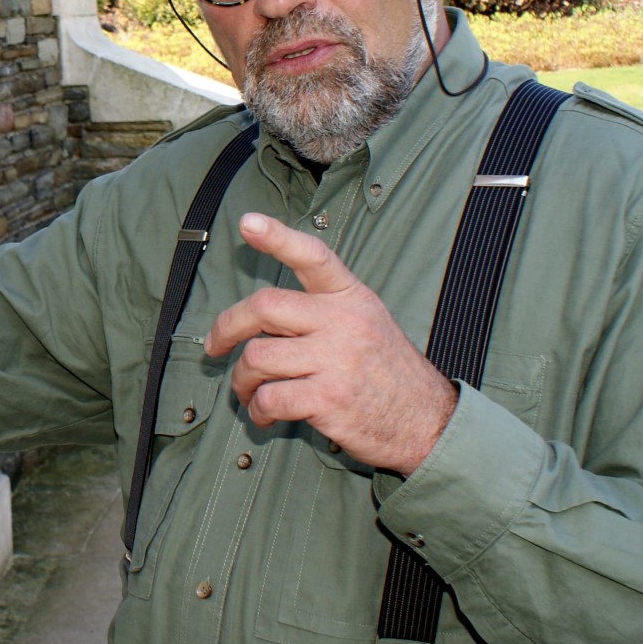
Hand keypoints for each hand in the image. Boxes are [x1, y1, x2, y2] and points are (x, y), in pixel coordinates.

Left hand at [204, 213, 454, 474]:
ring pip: (257, 357)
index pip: (312, 256)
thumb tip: (258, 315)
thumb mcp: (366, 321)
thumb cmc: (384, 371)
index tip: (247, 223)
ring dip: (242, 381)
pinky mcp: (328, 398)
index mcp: (350, 296)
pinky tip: (264, 415)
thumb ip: (319, 309)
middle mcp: (343, 321)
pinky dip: (257, 411)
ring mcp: (336, 359)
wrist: (426, 420)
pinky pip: (269, 398)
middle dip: (226, 328)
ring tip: (250, 392)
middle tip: (216, 346)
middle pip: (263, 307)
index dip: (277, 237)